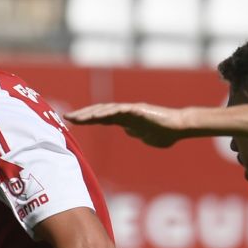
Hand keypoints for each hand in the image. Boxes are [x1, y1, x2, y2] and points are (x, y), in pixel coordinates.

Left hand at [66, 102, 190, 147]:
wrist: (180, 126)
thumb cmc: (166, 133)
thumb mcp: (147, 137)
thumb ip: (137, 133)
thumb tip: (129, 131)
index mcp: (126, 119)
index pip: (102, 118)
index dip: (88, 119)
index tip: (73, 122)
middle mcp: (126, 112)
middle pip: (100, 112)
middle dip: (83, 115)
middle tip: (66, 117)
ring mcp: (132, 110)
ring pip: (107, 110)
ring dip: (91, 114)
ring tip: (77, 118)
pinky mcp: (138, 110)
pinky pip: (120, 111)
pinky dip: (107, 112)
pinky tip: (96, 115)